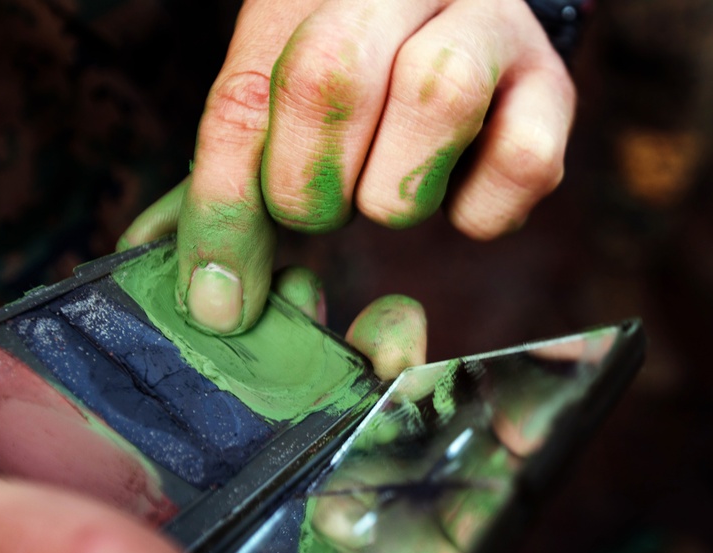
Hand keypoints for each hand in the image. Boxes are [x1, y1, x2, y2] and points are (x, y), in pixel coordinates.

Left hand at [120, 0, 573, 333]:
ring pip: (435, 100)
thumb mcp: (264, 101)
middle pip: (327, 83)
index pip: (242, 103)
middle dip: (308, 188)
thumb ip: (229, 184)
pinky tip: (453, 192)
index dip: (225, 211)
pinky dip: (477, 211)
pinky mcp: (554, 85)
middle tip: (319, 201)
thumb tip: (216, 305)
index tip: (221, 299)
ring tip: (385, 183)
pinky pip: (521, 164)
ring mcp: (489, 25)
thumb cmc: (337, 72)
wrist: (440, 14)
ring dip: (391, 190)